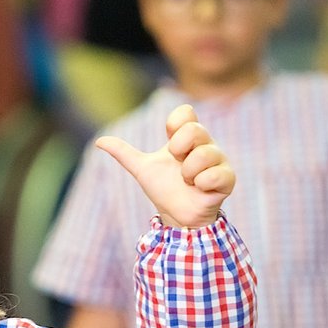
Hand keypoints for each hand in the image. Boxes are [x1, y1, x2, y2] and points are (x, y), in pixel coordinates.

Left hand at [96, 104, 234, 228]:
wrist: (176, 215)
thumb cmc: (163, 188)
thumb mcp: (141, 168)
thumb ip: (123, 153)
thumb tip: (99, 141)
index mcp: (185, 138)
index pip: (186, 112)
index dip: (175, 123)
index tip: (169, 140)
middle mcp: (205, 144)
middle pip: (195, 129)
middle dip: (179, 149)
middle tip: (178, 164)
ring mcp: (219, 160)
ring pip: (205, 153)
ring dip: (188, 172)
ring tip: (187, 180)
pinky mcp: (228, 178)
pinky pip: (215, 174)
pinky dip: (201, 183)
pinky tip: (199, 188)